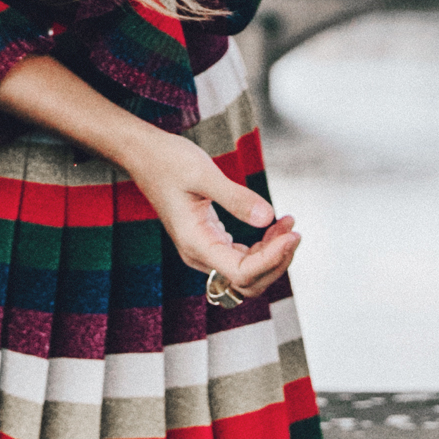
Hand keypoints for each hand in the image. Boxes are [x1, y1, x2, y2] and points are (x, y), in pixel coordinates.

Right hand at [126, 131, 298, 298]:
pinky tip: (274, 226)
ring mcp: (204, 249)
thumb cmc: (167, 162)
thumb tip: (266, 218)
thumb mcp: (204, 173)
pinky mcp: (210, 240)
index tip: (291, 235)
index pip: (241, 273)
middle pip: (247, 282)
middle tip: (293, 230)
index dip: (272, 260)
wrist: (145, 155)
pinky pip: (242, 257)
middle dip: (276, 261)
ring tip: (288, 224)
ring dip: (272, 255)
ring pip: (247, 273)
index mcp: (195, 243)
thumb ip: (236, 198)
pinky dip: (263, 247)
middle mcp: (198, 254)